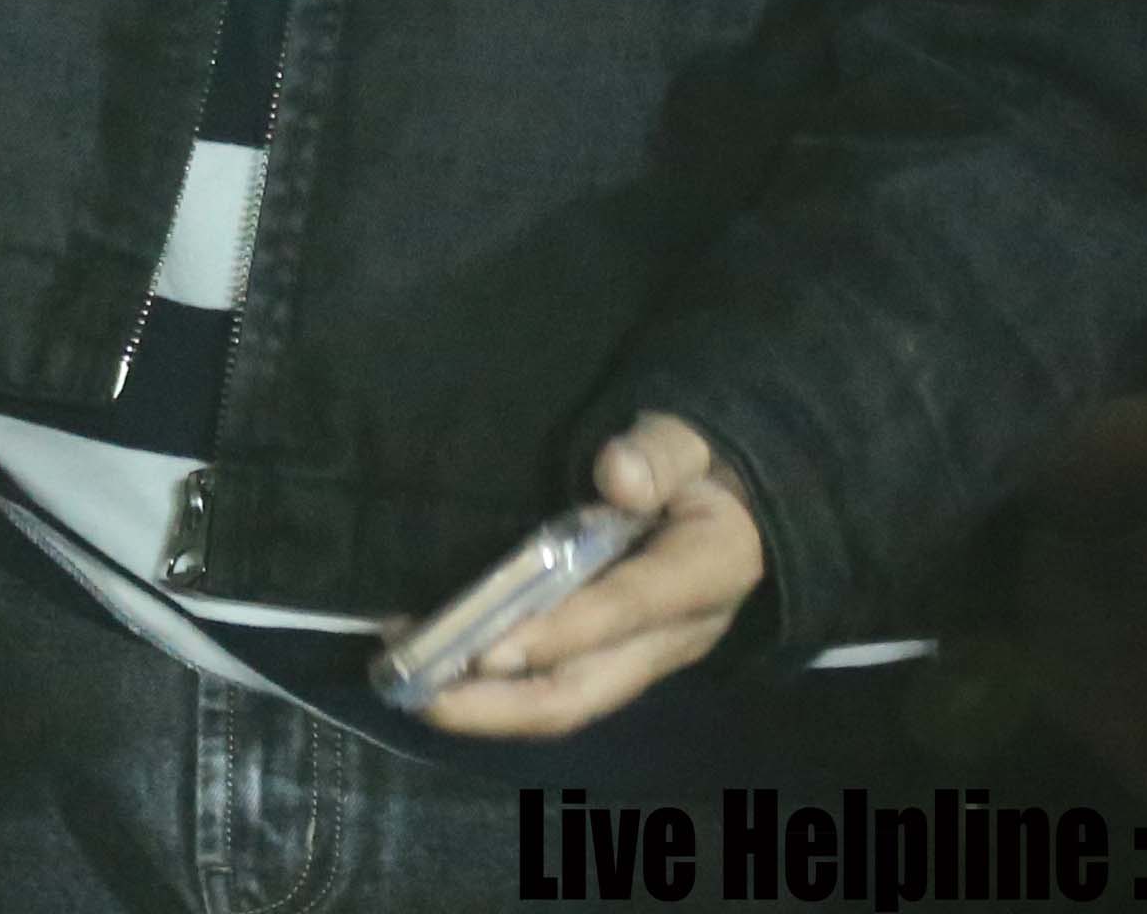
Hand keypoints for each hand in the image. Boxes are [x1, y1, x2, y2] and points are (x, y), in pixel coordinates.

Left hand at [405, 413, 766, 740]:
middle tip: (422, 691)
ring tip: (408, 682)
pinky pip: (553, 687)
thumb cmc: (702, 466)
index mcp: (705, 576)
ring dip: (483, 704)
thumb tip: (617, 474)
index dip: (563, 631)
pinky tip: (432, 665)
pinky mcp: (611, 660)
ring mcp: (640, 658)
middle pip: (585, 689)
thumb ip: (660, 453)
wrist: (738, 506)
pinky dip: (491, 687)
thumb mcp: (691, 442)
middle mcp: (673, 636)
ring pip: (562, 700)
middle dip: (499, 704)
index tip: (489, 646)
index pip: (630, 609)